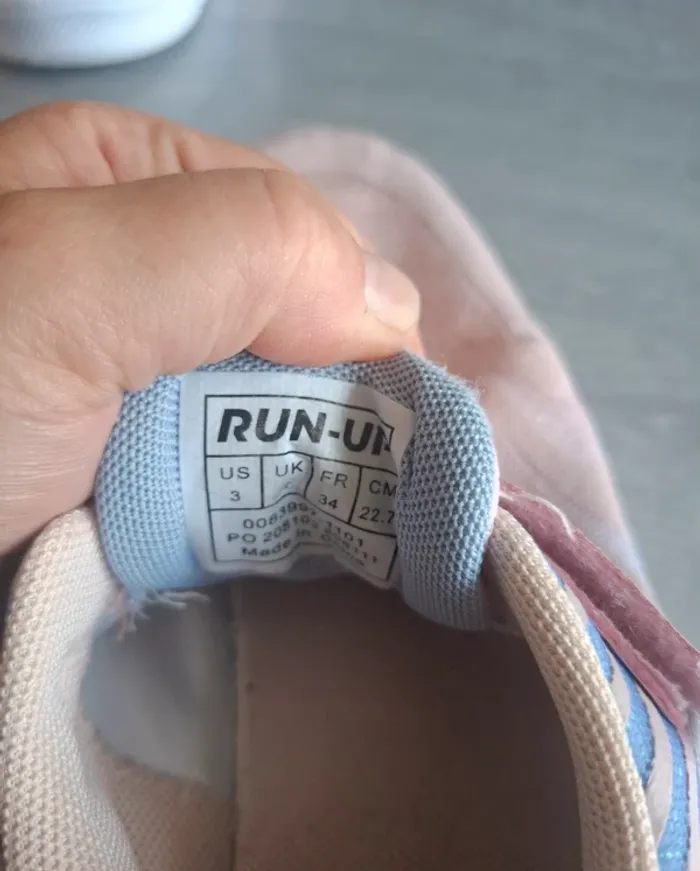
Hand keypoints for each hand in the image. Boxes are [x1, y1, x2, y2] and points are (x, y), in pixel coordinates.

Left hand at [0, 102, 419, 554]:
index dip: (354, 311)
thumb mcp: (65, 280)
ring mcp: (128, 374)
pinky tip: (282, 542)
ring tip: (344, 527)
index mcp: (122, 180)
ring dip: (307, 466)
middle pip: (288, 322)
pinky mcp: (122, 466)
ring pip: (265, 406)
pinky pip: (226, 476)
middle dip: (335, 400)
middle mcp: (130, 268)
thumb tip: (391, 309)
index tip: (386, 408)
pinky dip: (264, 512)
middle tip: (370, 486)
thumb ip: (238, 250)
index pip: (296, 232)